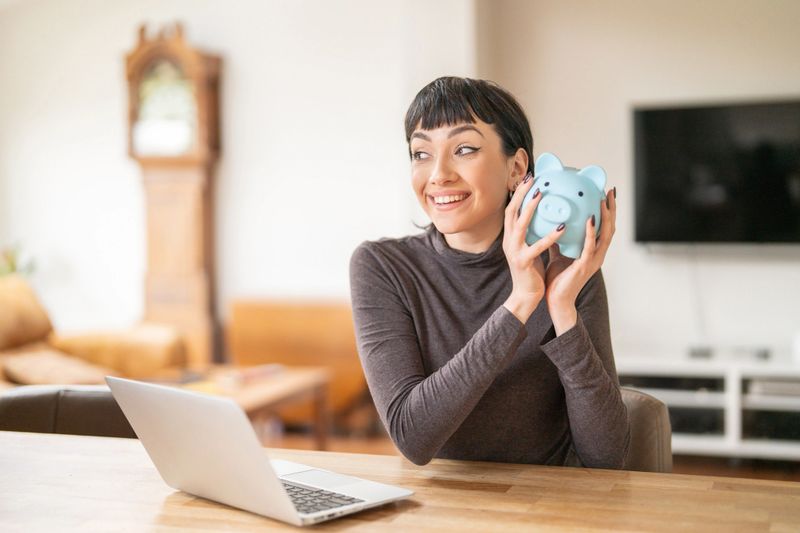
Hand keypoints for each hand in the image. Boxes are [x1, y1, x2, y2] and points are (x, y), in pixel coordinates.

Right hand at [502, 173, 566, 323]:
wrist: (525, 296)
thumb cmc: (531, 272)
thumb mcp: (530, 247)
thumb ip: (533, 233)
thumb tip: (545, 217)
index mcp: (511, 237)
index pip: (511, 210)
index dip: (518, 193)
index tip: (528, 178)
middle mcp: (509, 241)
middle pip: (511, 212)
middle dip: (520, 194)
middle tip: (532, 179)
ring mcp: (514, 251)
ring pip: (519, 225)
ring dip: (529, 209)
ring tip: (541, 195)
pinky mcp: (523, 262)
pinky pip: (536, 247)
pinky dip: (549, 236)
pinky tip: (562, 228)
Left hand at [545, 188, 616, 333]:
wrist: (555, 301)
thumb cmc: (557, 279)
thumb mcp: (558, 254)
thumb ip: (558, 239)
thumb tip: (551, 222)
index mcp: (592, 251)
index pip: (603, 227)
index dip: (606, 210)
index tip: (604, 192)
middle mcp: (596, 254)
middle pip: (610, 228)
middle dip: (611, 209)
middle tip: (610, 191)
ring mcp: (593, 261)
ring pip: (605, 235)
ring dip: (606, 217)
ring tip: (604, 200)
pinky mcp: (584, 266)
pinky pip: (590, 246)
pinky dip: (591, 232)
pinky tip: (590, 219)